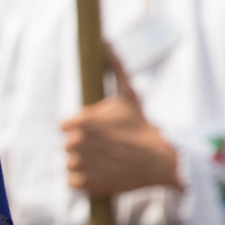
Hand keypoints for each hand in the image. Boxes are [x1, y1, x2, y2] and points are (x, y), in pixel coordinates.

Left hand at [61, 51, 178, 196]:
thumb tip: (106, 41)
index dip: (84, 128)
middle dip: (87, 144)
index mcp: (80, 121)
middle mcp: (74, 143)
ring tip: (108, 159)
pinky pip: (73, 181)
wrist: (159, 159)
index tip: (102, 131)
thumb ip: (115, 67)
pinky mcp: (82, 184)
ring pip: (71, 162)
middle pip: (70, 144)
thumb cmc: (142, 125)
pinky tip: (104, 172)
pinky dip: (86, 179)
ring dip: (86, 162)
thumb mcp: (129, 94)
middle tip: (110, 145)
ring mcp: (78, 164)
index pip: (66, 126)